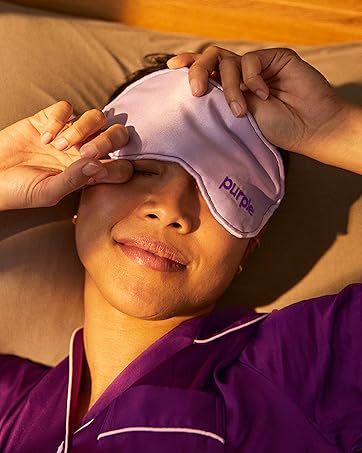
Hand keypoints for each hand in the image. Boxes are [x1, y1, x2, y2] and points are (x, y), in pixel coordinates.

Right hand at [0, 101, 132, 210]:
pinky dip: (58, 119)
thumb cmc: (20, 191)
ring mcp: (68, 133)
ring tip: (59, 146)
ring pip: (96, 117)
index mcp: (90, 173)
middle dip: (109, 140)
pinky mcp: (48, 119)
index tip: (97, 174)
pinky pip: (65, 108)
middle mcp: (84, 151)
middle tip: (86, 152)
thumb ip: (74, 181)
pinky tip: (44, 137)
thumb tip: (98, 166)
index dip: (119, 167)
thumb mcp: (48, 193)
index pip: (122, 165)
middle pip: (116, 134)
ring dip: (82, 129)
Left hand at [167, 47, 347, 156]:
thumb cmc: (278, 131)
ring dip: (229, 87)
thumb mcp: (240, 120)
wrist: (311, 129)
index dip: (189, 64)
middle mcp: (243, 74)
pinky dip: (252, 79)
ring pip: (229, 61)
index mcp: (233, 88)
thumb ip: (222, 102)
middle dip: (198, 70)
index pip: (207, 70)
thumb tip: (198, 95)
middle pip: (212, 58)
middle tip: (196, 91)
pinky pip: (252, 60)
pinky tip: (264, 96)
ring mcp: (259, 65)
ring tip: (240, 111)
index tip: (171, 68)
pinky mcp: (276, 57)